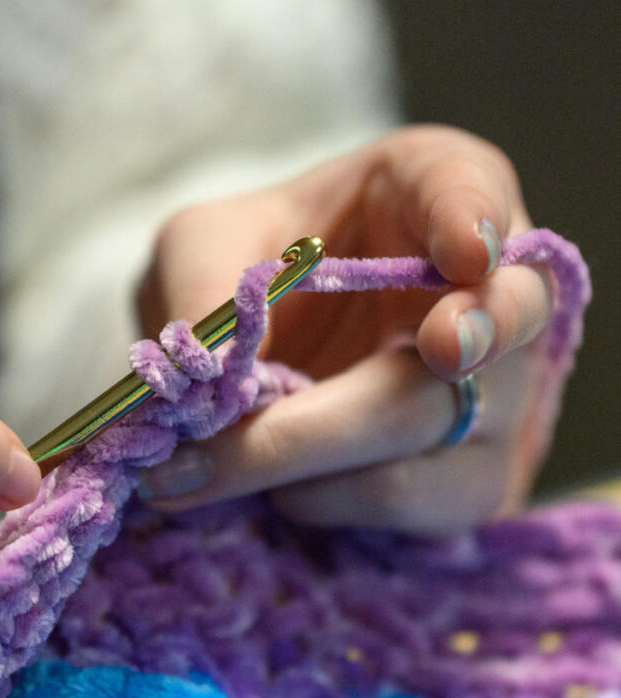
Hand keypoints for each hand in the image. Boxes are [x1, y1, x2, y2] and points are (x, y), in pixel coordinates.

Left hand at [136, 126, 552, 534]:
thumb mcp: (204, 244)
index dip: (469, 216)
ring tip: (205, 469)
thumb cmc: (250, 267)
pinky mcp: (474, 477)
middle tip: (248, 421)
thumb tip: (204, 373)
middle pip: (468, 342)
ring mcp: (501, 395)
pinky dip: (329, 502)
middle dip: (343, 399)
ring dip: (309, 462)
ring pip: (437, 438)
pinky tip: (271, 489)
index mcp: (432, 192)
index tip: (464, 250)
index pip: (471, 186)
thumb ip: (202, 281)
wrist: (272, 339)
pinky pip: (420, 505)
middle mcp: (496, 290)